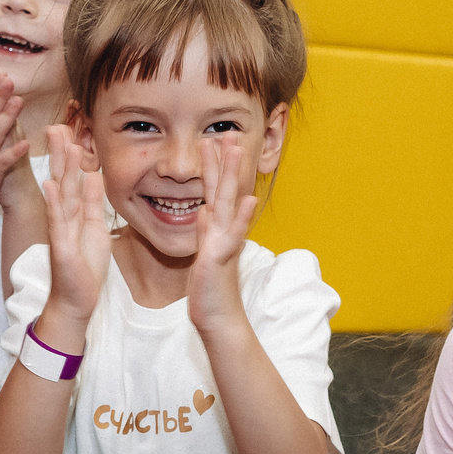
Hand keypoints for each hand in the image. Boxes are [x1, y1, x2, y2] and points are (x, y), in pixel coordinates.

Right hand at [38, 121, 111, 337]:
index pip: (73, 179)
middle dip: (62, 153)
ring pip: (61, 193)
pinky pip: (57, 221)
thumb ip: (94, 203)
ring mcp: (61, 230)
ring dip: (60, 168)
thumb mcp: (96, 229)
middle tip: (58, 126)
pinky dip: (54, 203)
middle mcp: (65, 217)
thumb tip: (95, 175)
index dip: (73, 156)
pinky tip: (50, 185)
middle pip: (64, 179)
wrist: (76, 299)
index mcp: (75, 213)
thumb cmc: (85, 267)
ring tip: (59, 143)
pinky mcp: (61, 245)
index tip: (71, 130)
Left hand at [185, 141, 258, 334]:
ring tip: (236, 151)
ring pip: (230, 205)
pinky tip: (249, 200)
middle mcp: (223, 233)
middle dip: (225, 162)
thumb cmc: (209, 291)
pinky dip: (242, 218)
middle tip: (228, 134)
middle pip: (225, 191)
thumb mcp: (203, 256)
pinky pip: (233, 236)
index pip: (214, 193)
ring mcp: (225, 244)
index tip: (211, 142)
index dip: (213, 168)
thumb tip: (203, 211)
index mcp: (216, 231)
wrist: (218, 319)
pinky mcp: (222, 259)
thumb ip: (204, 232)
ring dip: (234, 177)